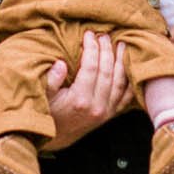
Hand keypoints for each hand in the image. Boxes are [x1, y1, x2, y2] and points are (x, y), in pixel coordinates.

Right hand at [45, 32, 132, 147]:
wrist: (56, 139)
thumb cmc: (48, 114)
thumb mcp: (43, 97)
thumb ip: (51, 80)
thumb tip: (61, 63)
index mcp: (80, 100)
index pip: (91, 67)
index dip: (91, 48)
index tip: (89, 34)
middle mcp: (97, 106)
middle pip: (107, 71)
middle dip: (106, 50)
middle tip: (103, 35)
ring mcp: (106, 111)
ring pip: (120, 81)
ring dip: (121, 61)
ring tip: (120, 44)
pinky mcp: (110, 115)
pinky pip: (126, 96)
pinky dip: (130, 80)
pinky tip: (129, 66)